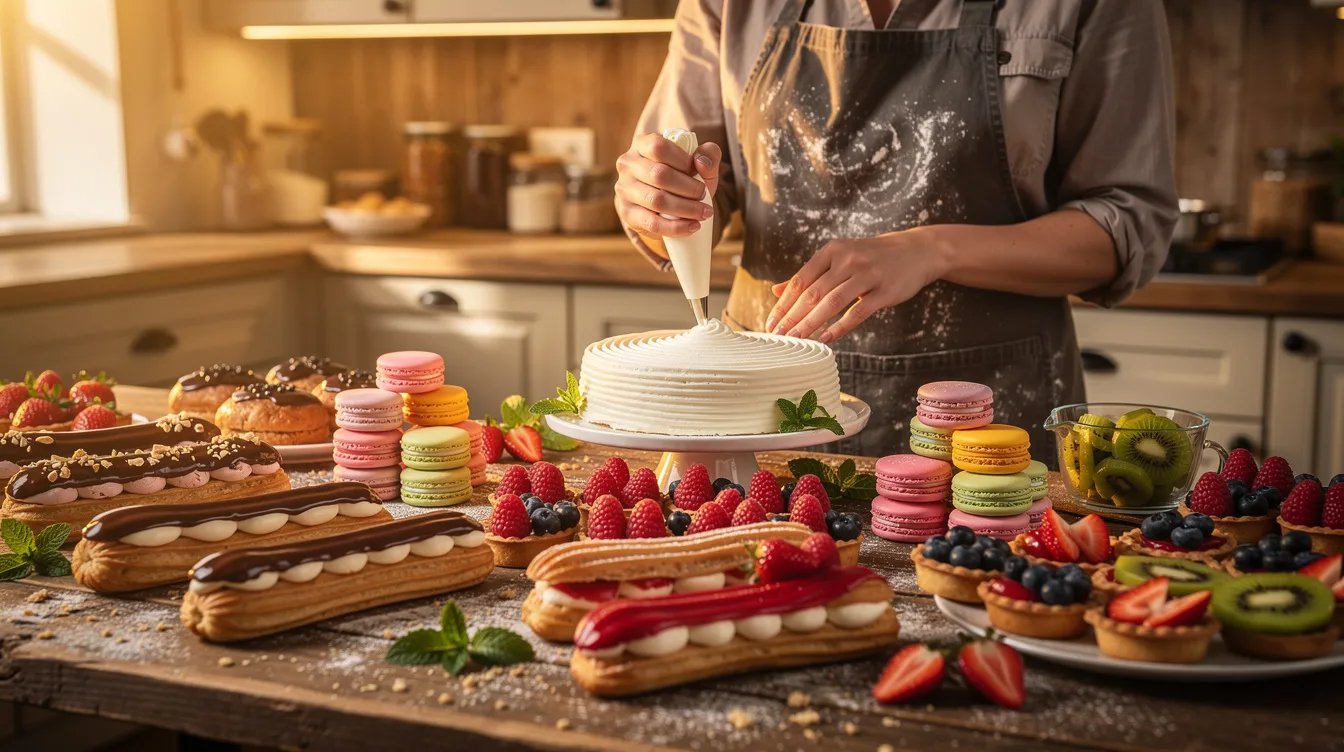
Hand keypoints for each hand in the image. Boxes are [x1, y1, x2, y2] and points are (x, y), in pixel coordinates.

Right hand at [615, 133, 719, 239]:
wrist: (665, 203)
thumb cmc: (682, 177)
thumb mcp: (698, 163)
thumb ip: (708, 154)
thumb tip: (701, 162)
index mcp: (643, 143)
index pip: (660, 148)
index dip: (683, 161)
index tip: (698, 171)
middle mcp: (628, 164)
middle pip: (659, 175)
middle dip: (688, 188)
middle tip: (704, 195)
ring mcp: (624, 188)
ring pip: (656, 200)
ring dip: (686, 209)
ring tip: (703, 213)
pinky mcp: (626, 212)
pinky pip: (652, 223)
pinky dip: (676, 227)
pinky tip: (692, 226)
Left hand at [766, 231, 947, 343]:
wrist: (916, 251)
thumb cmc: (871, 257)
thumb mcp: (839, 258)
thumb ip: (809, 275)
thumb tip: (776, 291)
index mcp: (832, 251)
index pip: (800, 280)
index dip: (783, 304)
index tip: (770, 324)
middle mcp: (847, 260)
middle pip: (812, 293)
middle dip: (792, 317)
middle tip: (777, 337)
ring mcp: (867, 275)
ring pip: (832, 303)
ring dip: (810, 324)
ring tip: (795, 340)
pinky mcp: (884, 291)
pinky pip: (857, 313)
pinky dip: (839, 327)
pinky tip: (824, 339)